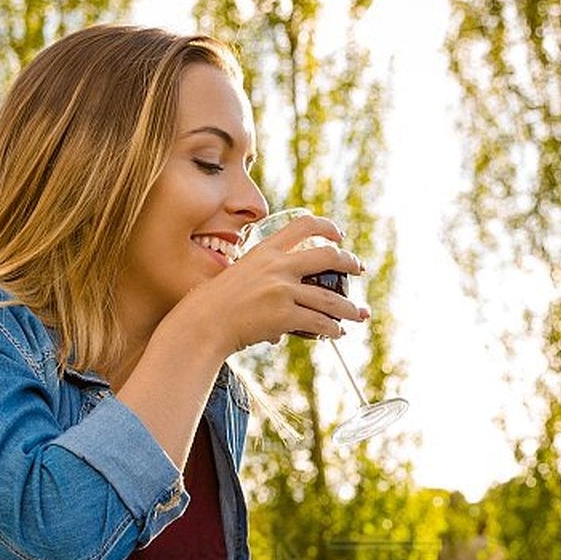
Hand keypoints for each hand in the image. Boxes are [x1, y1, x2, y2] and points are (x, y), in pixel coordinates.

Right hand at [192, 214, 369, 354]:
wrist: (202, 324)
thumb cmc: (213, 304)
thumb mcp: (237, 276)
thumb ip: (260, 281)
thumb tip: (279, 306)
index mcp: (265, 251)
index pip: (303, 226)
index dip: (326, 227)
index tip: (338, 235)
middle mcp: (277, 266)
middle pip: (328, 256)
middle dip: (349, 262)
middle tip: (359, 268)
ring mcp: (282, 290)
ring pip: (330, 298)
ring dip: (349, 308)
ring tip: (357, 314)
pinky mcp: (284, 315)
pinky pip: (319, 323)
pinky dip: (332, 330)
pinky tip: (337, 333)